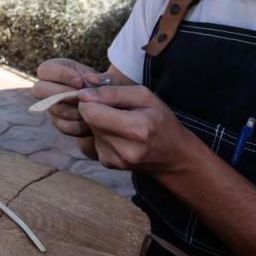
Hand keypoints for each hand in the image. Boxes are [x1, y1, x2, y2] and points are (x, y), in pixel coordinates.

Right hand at [32, 58, 105, 137]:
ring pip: (54, 109)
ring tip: (93, 107)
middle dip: (62, 93)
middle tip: (82, 97)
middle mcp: (49, 88)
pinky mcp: (60, 123)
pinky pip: (64, 126)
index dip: (60, 75)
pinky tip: (93, 121)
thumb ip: (102, 78)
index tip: (80, 82)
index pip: (45, 69)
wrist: (113, 107)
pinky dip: (80, 125)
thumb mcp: (109, 80)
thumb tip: (90, 79)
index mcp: (57, 70)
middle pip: (39, 89)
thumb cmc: (107, 88)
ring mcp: (52, 107)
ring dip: (76, 110)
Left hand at [76, 85, 194, 174]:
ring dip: (101, 123)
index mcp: (136, 129)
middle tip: (116, 109)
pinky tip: (120, 136)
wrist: (172, 155)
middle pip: (89, 121)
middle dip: (97, 110)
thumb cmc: (160, 120)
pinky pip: (95, 142)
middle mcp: (124, 149)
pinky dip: (104, 135)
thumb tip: (83, 94)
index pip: (91, 112)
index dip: (90, 100)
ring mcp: (115, 159)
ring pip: (91, 131)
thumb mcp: (144, 97)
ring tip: (122, 123)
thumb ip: (112, 92)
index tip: (100, 96)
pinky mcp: (108, 163)